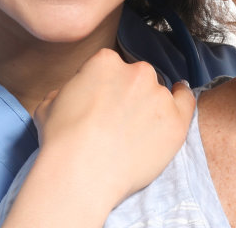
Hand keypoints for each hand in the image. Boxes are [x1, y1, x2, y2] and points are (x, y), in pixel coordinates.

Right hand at [28, 48, 197, 202]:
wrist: (81, 173)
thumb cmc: (62, 142)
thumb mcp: (48, 105)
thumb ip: (65, 91)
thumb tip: (70, 94)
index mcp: (105, 61)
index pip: (110, 67)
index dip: (105, 87)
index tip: (102, 105)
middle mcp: (136, 72)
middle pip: (137, 78)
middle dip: (129, 95)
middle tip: (118, 121)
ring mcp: (159, 95)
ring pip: (158, 93)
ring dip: (150, 106)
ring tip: (136, 133)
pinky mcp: (176, 121)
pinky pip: (186, 100)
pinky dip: (182, 98)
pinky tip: (177, 100)